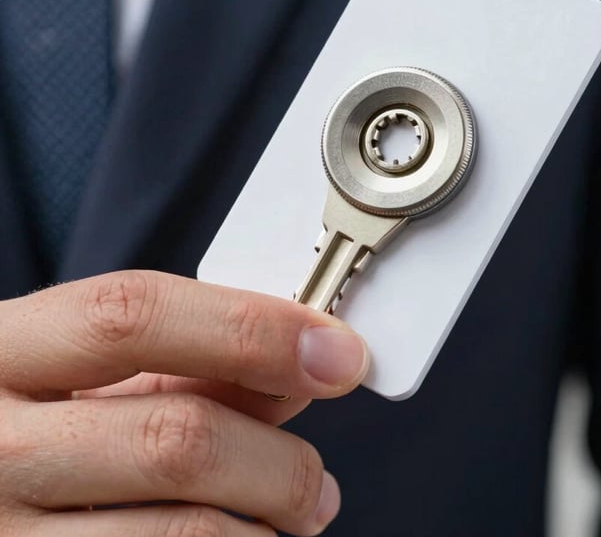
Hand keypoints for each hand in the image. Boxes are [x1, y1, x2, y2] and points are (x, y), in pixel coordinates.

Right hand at [0, 270, 368, 535]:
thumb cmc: (25, 423)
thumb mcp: (83, 374)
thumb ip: (185, 362)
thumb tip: (300, 364)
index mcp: (5, 351)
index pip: (134, 315)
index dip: (252, 328)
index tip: (336, 353)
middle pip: (174, 439)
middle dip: (279, 462)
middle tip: (320, 483)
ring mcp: (0, 536)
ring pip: (181, 533)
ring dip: (265, 528)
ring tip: (295, 519)